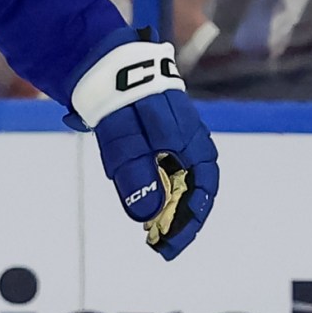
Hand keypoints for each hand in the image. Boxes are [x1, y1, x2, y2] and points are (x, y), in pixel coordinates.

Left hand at [74, 41, 219, 258]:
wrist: (108, 66)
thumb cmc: (122, 101)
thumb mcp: (126, 142)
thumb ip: (138, 176)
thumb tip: (147, 215)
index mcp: (192, 144)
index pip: (203, 192)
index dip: (189, 222)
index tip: (169, 246)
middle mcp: (192, 143)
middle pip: (194, 190)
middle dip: (179, 220)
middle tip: (159, 245)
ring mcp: (178, 139)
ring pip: (181, 181)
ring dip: (170, 208)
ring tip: (151, 232)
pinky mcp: (163, 137)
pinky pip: (168, 170)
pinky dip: (160, 191)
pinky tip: (145, 203)